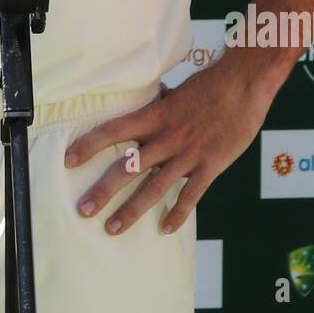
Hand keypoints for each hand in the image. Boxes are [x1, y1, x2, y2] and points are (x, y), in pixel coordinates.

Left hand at [63, 54, 273, 234]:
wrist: (245, 83)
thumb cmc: (210, 85)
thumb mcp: (176, 93)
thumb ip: (159, 107)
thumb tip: (144, 105)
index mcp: (155, 116)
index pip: (113, 131)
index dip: (89, 145)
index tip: (68, 159)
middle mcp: (166, 137)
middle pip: (127, 167)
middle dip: (103, 191)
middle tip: (83, 210)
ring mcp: (188, 154)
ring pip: (154, 188)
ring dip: (131, 211)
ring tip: (113, 228)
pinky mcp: (211, 165)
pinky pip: (190, 196)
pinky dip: (177, 214)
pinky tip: (165, 229)